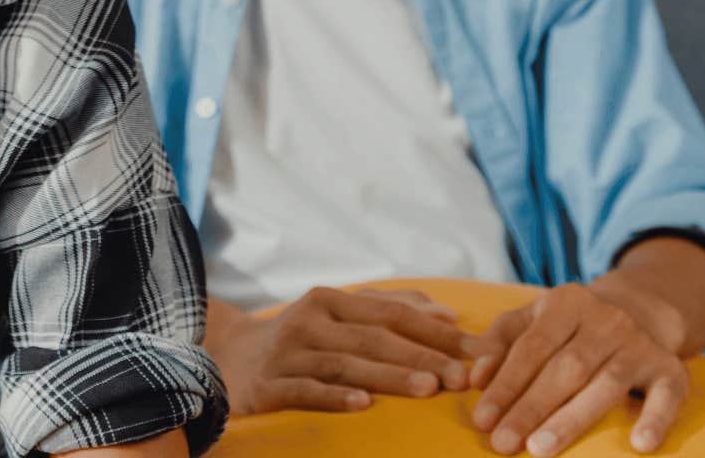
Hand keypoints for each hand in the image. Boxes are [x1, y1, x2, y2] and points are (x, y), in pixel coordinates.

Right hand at [210, 287, 476, 416]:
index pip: (390, 311)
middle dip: (420, 356)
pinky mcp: (267, 385)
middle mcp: (307, 321)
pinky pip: (305, 391)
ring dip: (388, 376)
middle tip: (461, 376)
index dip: (434, 330)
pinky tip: (362, 405)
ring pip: (345, 364)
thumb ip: (392, 307)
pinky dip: (334, 397)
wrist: (229, 358)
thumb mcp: (339, 314)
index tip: (475, 350)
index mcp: (328, 300)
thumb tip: (450, 315)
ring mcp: (286, 353)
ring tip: (427, 388)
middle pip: (372, 337)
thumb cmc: (301, 338)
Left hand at [469, 282, 688, 455]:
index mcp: (567, 303)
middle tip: (503, 442)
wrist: (640, 310)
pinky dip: (655, 419)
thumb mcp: (532, 319)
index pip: (531, 348)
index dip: (505, 385)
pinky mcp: (671, 369)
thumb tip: (475, 379)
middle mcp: (607, 319)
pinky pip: (667, 396)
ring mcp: (641, 345)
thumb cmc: (568, 326)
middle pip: (566, 369)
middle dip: (530, 408)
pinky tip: (640, 445)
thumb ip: (499, 344)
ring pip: (606, 385)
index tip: (482, 419)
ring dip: (571, 420)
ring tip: (540, 449)